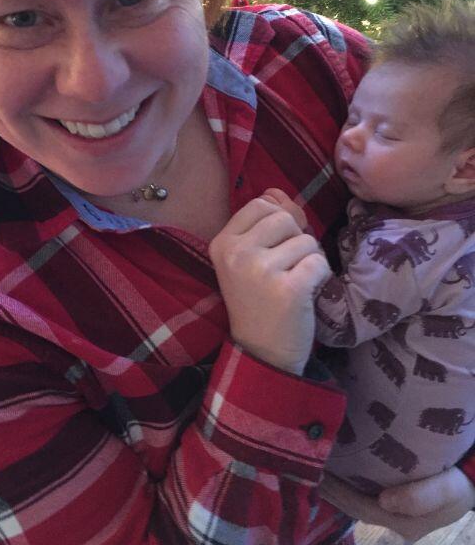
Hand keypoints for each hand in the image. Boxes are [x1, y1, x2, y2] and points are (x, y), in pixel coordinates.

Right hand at [209, 193, 329, 373]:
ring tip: (295, 281)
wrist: (262, 353)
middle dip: (295, 238)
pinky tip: (306, 292)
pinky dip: (321, 276)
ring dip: (309, 259)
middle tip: (287, 267)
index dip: (279, 219)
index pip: (260, 204)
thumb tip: (277, 191)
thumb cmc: (258, 301)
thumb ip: (263, 222)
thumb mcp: (248, 259)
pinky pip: (319, 262)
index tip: (277, 246)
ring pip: (305, 240)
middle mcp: (236, 253)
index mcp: (222, 243)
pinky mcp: (287, 289)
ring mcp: (260, 271)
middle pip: (284, 218)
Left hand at [319, 468, 474, 541]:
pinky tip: (338, 472)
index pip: (360, 506)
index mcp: (404, 522)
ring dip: (338, 489)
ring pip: (358, 502)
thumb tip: (383, 501)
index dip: (338, 492)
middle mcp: (394, 522)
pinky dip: (349, 486)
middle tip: (308, 467)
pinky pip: (365, 495)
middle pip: (354, 506)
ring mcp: (395, 514)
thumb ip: (420, 497)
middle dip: (332, 490)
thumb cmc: (460, 483)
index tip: (317, 473)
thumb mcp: (449, 489)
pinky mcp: (395, 503)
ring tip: (317, 469)